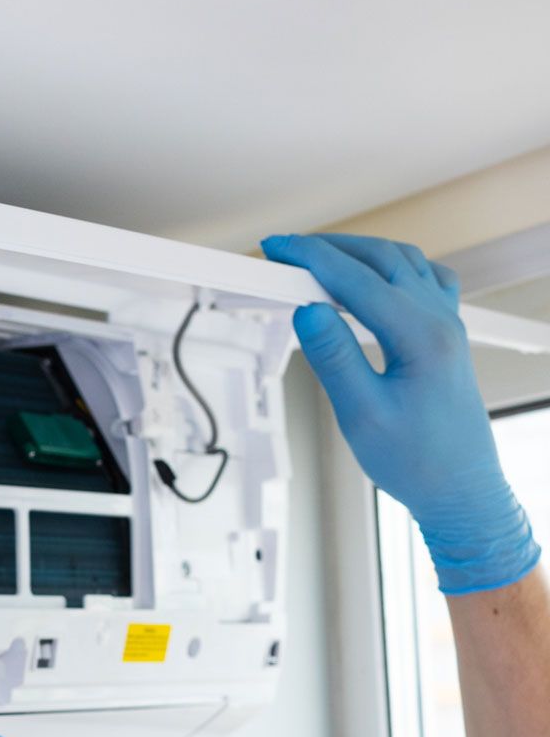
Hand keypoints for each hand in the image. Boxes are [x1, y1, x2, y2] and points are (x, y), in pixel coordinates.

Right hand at [262, 231, 537, 594]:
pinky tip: (370, 277)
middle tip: (283, 252)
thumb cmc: (415, 461)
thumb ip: (334, 358)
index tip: (274, 249)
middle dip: (328, 247)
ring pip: (404, 262)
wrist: (461, 489)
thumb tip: (307, 310)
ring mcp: (448, 323)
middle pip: (381, 258)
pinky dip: (391, 267)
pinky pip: (424, 279)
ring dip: (358, 252)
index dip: (310, 258)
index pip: (356, 280)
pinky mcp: (447, 334)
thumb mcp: (361, 415)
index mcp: (421, 336)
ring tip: (315, 259)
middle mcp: (440, 320)